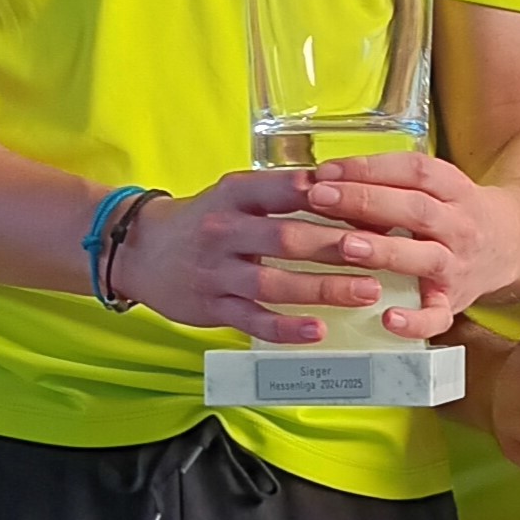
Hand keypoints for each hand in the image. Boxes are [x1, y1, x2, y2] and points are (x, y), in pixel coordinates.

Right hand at [109, 170, 391, 343]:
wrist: (141, 251)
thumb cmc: (204, 220)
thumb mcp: (236, 194)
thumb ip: (280, 193)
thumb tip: (343, 190)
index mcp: (235, 194)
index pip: (285, 189)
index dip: (329, 196)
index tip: (369, 203)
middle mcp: (225, 231)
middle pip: (286, 239)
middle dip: (335, 246)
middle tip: (379, 250)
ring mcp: (217, 272)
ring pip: (275, 283)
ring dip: (323, 288)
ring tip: (366, 291)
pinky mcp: (213, 308)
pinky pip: (253, 320)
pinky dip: (286, 328)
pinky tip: (317, 330)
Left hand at [303, 151, 519, 334]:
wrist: (511, 245)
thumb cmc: (454, 213)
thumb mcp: (435, 188)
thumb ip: (390, 186)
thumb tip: (326, 185)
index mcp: (454, 189)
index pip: (414, 171)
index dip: (371, 168)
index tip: (327, 170)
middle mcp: (460, 226)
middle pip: (416, 209)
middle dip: (365, 201)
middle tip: (320, 197)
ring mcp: (458, 266)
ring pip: (424, 257)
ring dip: (384, 250)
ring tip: (345, 245)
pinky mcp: (455, 303)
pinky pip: (438, 316)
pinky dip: (414, 321)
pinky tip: (387, 319)